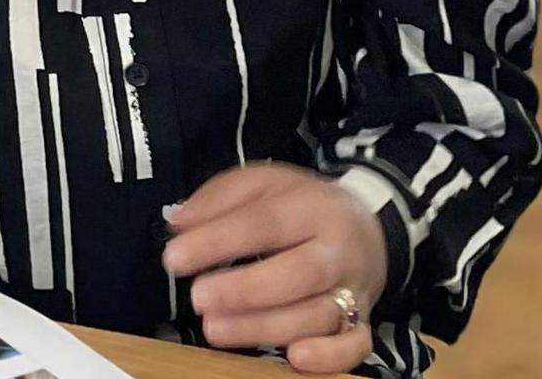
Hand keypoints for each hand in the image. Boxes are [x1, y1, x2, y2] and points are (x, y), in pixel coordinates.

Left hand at [163, 164, 387, 374]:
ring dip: (265, 328)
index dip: (217, 241)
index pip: (264, 223)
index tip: (175, 257)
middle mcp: (337, 251)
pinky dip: (329, 357)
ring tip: (216, 329)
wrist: (367, 224)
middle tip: (199, 298)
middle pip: (299, 274)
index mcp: (312, 208)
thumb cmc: (304, 206)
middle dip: (245, 291)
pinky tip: (294, 358)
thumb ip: (220, 197)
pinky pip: (355, 344)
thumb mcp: (263, 183)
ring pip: (317, 315)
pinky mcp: (362, 321)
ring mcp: (352, 289)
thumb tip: (181, 223)